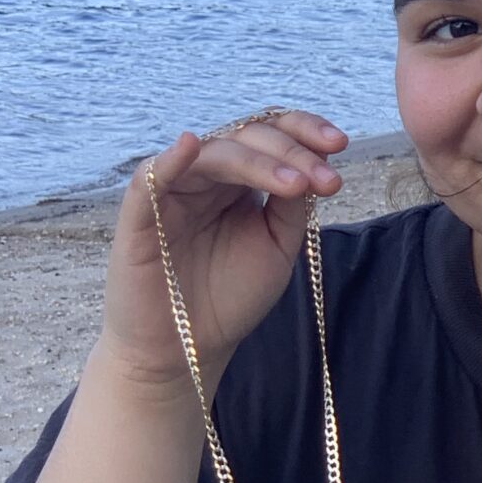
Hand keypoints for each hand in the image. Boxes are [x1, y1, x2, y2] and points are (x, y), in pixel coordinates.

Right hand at [99, 108, 347, 395]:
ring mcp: (174, 190)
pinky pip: (152, 176)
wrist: (188, 349)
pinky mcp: (140, 212)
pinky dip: (171, 159)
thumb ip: (291, 206)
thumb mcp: (277, 247)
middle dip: (292, 154)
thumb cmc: (231, 298)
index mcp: (241, 180)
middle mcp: (208, 176)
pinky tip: (193, 147)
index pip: (272, 138)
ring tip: (295, 185)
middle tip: (327, 180)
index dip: (304, 133)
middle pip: (248, 138)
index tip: (341, 146)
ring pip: (213, 153)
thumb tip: (310, 162)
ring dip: (256, 162)